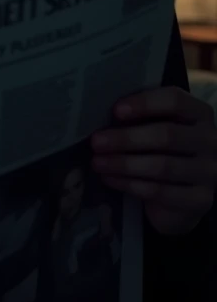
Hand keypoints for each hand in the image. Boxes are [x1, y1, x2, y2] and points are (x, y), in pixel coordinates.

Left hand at [90, 86, 216, 235]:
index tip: (116, 110)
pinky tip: (110, 179)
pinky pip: (160, 192)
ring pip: (162, 166)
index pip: (175, 100)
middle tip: (96, 142)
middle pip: (167, 135)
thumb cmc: (164, 149)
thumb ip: (141, 117)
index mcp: (199, 113)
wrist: (185, 192)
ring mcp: (209, 172)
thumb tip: (101, 112)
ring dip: (123, 164)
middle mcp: (210, 140)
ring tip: (98, 163)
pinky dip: (130, 185)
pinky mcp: (200, 200)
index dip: (144, 104)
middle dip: (126, 138)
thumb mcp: (157, 126)